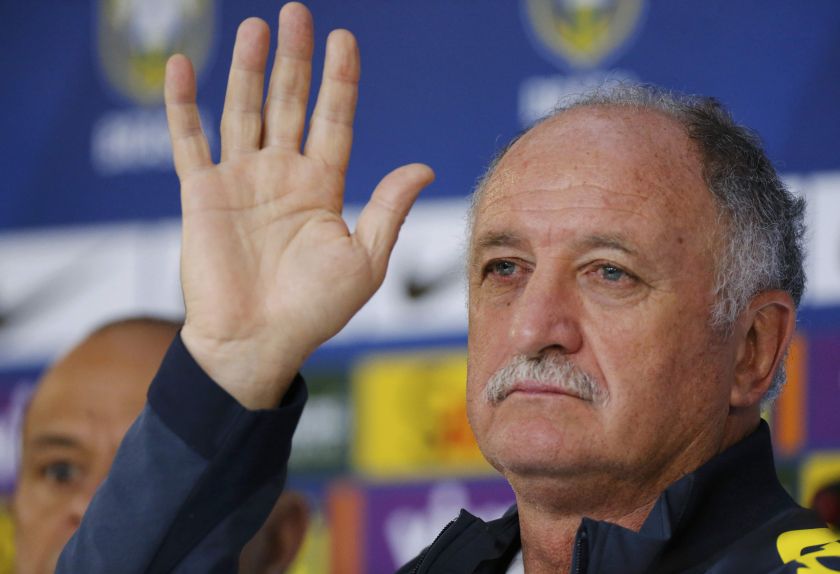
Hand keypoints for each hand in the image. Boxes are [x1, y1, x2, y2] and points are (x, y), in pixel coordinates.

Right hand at [164, 2, 433, 407]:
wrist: (257, 344)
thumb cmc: (314, 311)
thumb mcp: (364, 260)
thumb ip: (388, 210)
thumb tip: (422, 166)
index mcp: (322, 188)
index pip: (334, 120)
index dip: (340, 81)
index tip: (345, 40)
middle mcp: (282, 176)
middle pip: (290, 103)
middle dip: (296, 60)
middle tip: (299, 13)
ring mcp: (241, 180)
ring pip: (244, 111)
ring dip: (248, 70)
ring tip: (258, 27)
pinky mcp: (202, 194)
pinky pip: (189, 140)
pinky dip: (183, 105)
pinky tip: (186, 67)